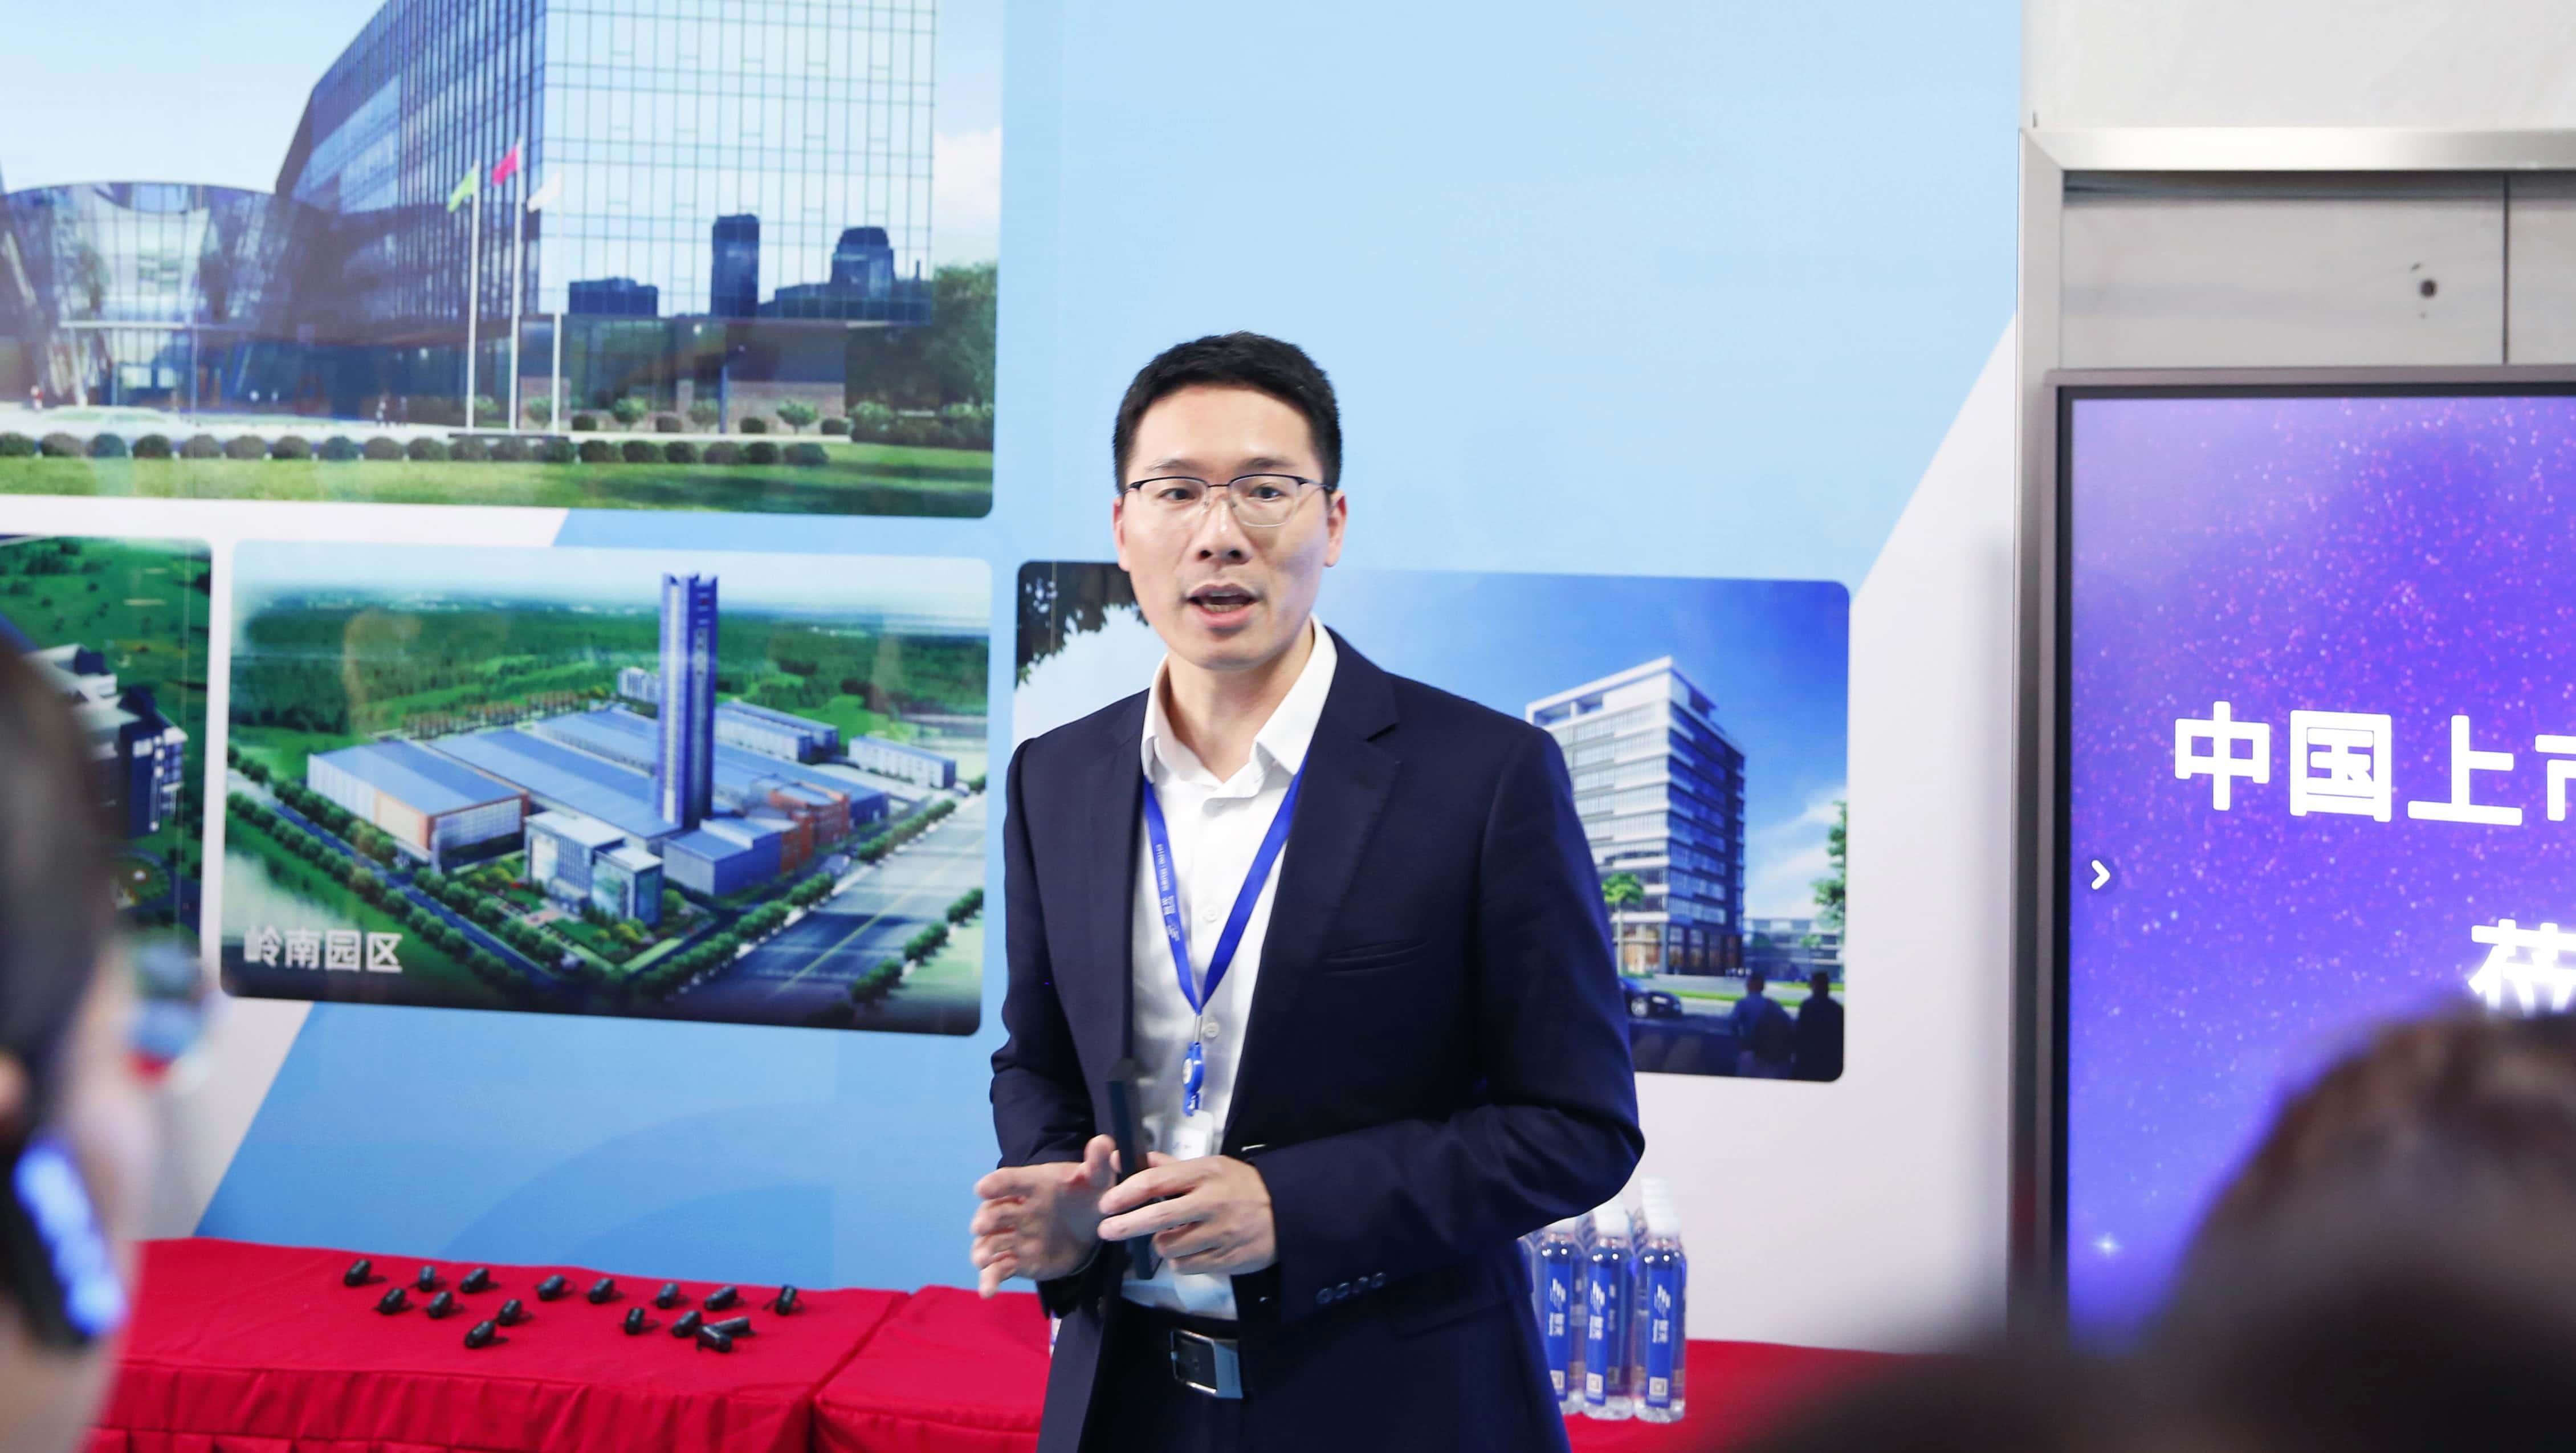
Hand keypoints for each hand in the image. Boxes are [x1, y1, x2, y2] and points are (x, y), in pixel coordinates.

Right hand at [969, 1134, 1116, 1296]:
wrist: (1089, 1225)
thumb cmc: (1087, 1194)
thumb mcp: (1098, 1179)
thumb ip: (1099, 1162)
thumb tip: (1104, 1142)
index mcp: (1032, 1185)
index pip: (1010, 1181)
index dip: (996, 1184)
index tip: (982, 1188)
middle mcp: (1017, 1210)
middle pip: (995, 1213)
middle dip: (986, 1219)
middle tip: (980, 1226)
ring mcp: (1015, 1236)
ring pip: (991, 1243)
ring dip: (983, 1250)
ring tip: (982, 1260)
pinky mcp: (1017, 1260)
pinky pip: (999, 1270)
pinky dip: (990, 1280)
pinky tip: (987, 1292)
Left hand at [1096, 1153, 1275, 1278]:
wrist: (1288, 1212)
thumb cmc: (1240, 1186)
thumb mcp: (1209, 1167)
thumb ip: (1166, 1166)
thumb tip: (1123, 1158)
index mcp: (1204, 1174)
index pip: (1156, 1182)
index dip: (1125, 1193)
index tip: (1105, 1203)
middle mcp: (1211, 1203)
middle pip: (1157, 1218)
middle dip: (1124, 1226)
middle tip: (1105, 1230)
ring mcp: (1219, 1234)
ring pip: (1168, 1247)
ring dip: (1161, 1244)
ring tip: (1172, 1236)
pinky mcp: (1225, 1259)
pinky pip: (1186, 1266)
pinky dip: (1180, 1261)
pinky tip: (1190, 1249)